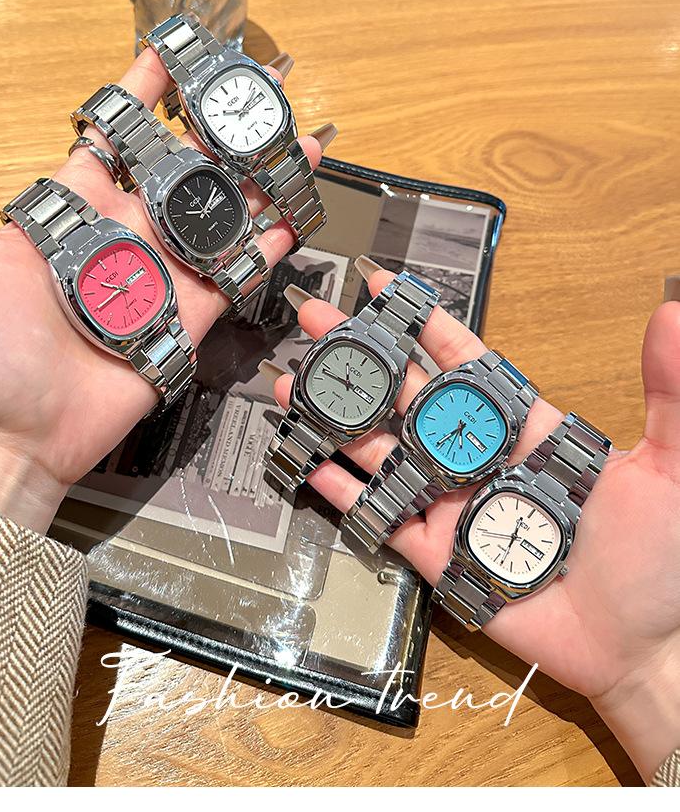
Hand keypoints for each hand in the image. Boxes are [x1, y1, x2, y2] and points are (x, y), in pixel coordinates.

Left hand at [0, 49, 326, 534]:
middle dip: (221, 123)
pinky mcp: (188, 317)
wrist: (12, 438)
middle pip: (183, 165)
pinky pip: (235, 273)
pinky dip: (266, 244)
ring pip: (220, 212)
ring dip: (257, 176)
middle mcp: (125, 233)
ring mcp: (162, 274)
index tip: (171, 52)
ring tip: (292, 139)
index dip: (143, 93)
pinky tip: (292, 214)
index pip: (116, 135)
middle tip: (255, 87)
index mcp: (74, 210)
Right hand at [269, 260, 679, 781]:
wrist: (646, 647)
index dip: (427, 323)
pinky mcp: (438, 558)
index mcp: (528, 429)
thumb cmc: (666, 559)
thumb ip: (667, 392)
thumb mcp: (670, 466)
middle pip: (407, 395)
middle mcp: (480, 459)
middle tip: (315, 315)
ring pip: (382, 450)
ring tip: (292, 379)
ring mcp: (454, 506)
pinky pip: (380, 517)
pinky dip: (345, 489)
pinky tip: (309, 459)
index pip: (467, 363)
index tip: (388, 287)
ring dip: (338, 415)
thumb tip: (670, 313)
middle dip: (362, 354)